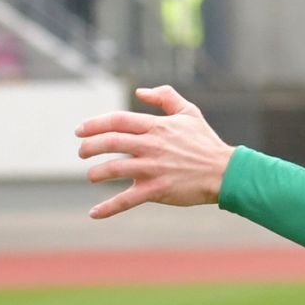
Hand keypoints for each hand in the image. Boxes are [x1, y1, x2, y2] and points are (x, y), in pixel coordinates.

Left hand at [75, 85, 234, 218]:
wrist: (225, 172)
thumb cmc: (205, 142)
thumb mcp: (190, 112)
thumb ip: (166, 97)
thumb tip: (140, 92)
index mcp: (157, 126)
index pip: (117, 121)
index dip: (94, 124)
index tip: (80, 131)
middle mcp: (152, 146)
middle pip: (110, 142)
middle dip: (89, 147)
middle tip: (82, 152)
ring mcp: (153, 169)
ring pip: (113, 169)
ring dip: (95, 173)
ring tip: (91, 175)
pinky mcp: (157, 190)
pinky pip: (127, 200)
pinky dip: (108, 208)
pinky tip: (94, 212)